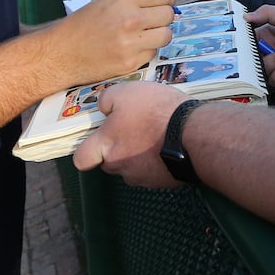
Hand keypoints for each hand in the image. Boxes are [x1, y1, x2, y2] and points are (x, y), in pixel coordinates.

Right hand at [54, 0, 173, 85]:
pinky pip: (153, 53)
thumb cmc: (82, 24)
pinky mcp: (131, 63)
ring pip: (166, 35)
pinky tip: (132, 48)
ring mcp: (132, 43)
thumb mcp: (105, 1)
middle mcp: (131, 19)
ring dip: (158, 34)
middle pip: (168, 15)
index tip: (163, 4)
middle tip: (153, 20)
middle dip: (163, 16)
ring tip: (145, 35)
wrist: (62, 53)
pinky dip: (146, 50)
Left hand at [72, 81, 188, 186]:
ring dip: (139, 154)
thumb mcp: (126, 93)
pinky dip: (158, 159)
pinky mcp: (163, 181)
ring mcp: (142, 177)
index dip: (86, 149)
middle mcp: (119, 166)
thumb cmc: (155, 112)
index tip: (98, 137)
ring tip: (156, 134)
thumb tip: (103, 109)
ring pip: (132, 166)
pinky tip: (170, 143)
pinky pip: (154, 170)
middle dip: (117, 148)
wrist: (193, 135)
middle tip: (133, 128)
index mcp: (105, 147)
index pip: (82, 159)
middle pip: (109, 161)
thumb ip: (106, 101)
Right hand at [244, 5, 274, 89]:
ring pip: (262, 71)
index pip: (247, 44)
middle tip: (269, 50)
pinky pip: (274, 81)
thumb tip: (246, 16)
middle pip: (252, 61)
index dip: (243, 47)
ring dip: (274, 63)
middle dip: (259, 56)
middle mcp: (269, 52)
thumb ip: (266, 13)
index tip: (243, 47)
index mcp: (266, 37)